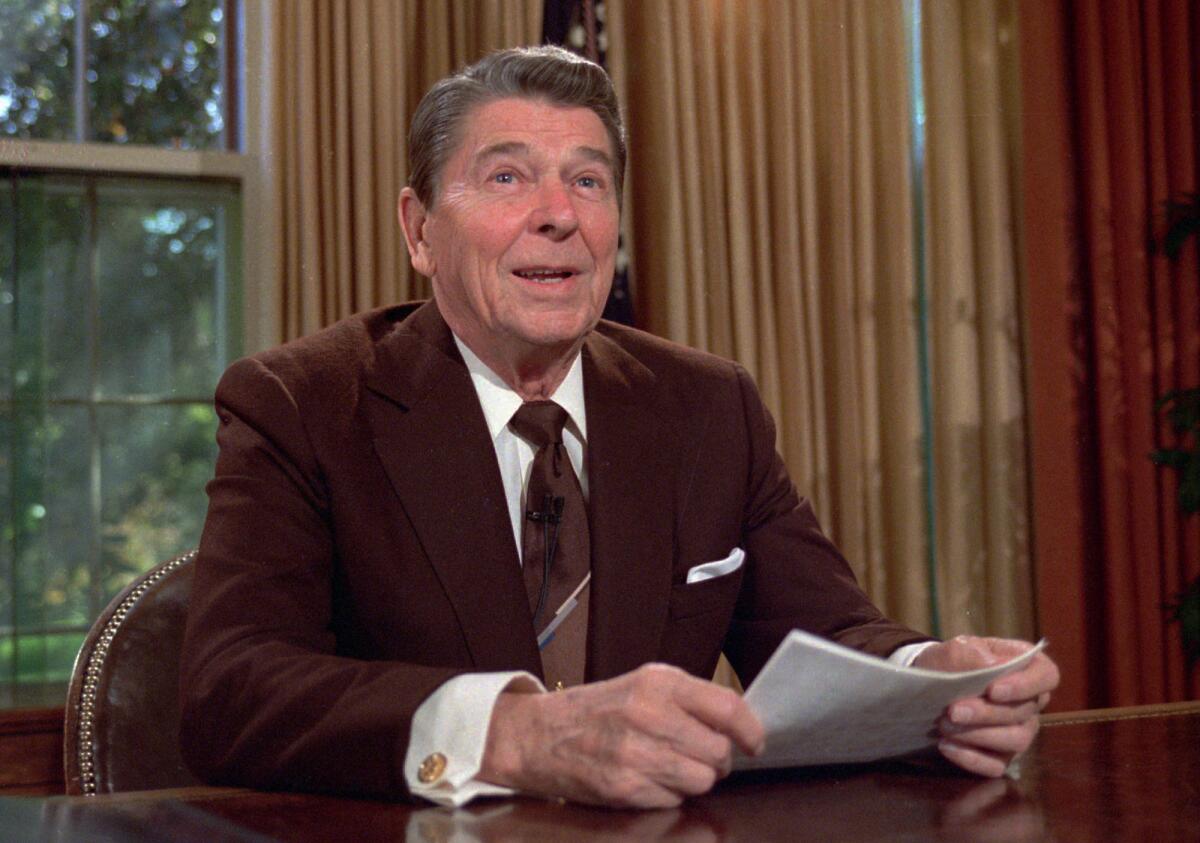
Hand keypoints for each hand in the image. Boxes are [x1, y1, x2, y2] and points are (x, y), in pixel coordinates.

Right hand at [478, 663, 764, 807]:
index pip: (728, 707)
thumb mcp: (642, 684)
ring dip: (694, 778)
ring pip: (702, 780)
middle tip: (700, 754)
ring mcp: (636, 754)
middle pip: (719, 751)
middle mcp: (648, 714)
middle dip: (717, 759)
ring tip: (671, 766)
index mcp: (658, 682)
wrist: (538, 735)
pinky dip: (668, 794)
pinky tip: (647, 778)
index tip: (754, 742)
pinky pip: (674, 800)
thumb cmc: (597, 709)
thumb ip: (688, 698)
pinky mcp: (625, 788)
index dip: (750, 730)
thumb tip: (738, 723)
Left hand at [913, 636, 1059, 776]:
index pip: (1047, 676)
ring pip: (1016, 741)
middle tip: (953, 710)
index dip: (1025, 685)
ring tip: (945, 726)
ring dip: (979, 735)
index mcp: (1028, 667)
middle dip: (987, 713)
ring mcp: (1019, 731)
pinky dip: (970, 758)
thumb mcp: (956, 649)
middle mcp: (1030, 702)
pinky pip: (996, 766)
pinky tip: (946, 746)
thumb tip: (996, 666)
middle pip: (1024, 713)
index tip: (993, 690)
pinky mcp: (1002, 756)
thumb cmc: (952, 661)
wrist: (931, 684)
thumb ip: (973, 654)